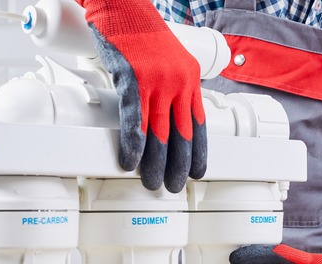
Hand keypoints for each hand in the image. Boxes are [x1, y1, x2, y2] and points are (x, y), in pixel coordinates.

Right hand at [78, 0, 206, 191]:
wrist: (122, 5)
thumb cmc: (140, 33)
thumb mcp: (168, 61)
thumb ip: (170, 86)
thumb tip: (164, 114)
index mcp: (190, 79)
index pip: (199, 123)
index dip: (199, 151)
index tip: (198, 172)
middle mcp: (178, 82)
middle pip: (182, 133)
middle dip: (179, 165)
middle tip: (173, 186)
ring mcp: (157, 81)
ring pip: (159, 131)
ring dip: (155, 162)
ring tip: (152, 181)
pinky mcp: (133, 78)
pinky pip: (135, 118)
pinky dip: (133, 143)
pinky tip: (131, 160)